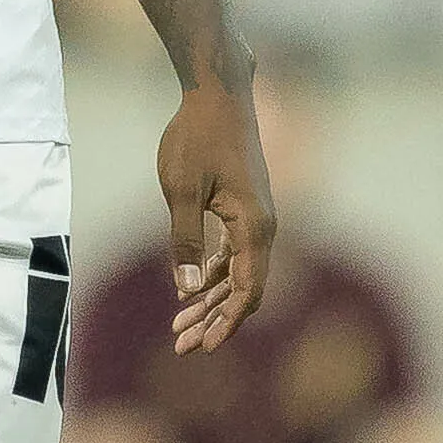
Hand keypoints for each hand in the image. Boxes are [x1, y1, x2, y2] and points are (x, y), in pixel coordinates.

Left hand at [155, 71, 274, 351]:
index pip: (247, 291)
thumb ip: (184, 241)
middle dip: (214, 321)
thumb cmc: (197, 137)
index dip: (226, 323)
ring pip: (238, 274)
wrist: (219, 94)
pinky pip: (234, 254)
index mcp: (253, 227)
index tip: (203, 348)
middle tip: (181, 347)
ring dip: (211, 301)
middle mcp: (263, 228)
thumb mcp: (180, 190)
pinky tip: (191, 292)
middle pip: (244, 290)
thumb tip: (185, 290)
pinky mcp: (245, 209)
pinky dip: (214, 275)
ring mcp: (256, 219)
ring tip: (179, 328)